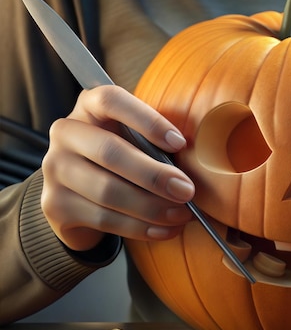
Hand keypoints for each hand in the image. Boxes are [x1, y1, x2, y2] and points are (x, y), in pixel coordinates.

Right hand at [41, 86, 194, 250]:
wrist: (81, 197)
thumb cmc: (122, 159)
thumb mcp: (137, 141)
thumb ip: (158, 143)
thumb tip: (196, 159)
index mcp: (89, 107)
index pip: (111, 100)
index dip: (148, 120)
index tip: (179, 143)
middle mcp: (66, 133)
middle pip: (110, 151)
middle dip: (155, 175)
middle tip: (187, 191)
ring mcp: (55, 169)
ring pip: (107, 191)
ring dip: (152, 207)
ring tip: (182, 214)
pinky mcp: (55, 205)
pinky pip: (104, 219)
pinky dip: (140, 227)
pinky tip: (164, 229)